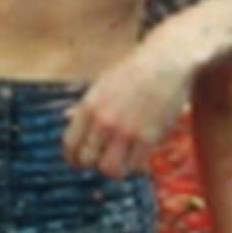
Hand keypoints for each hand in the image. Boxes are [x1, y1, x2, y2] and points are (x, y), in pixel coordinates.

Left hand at [60, 32, 215, 184]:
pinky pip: (136, 166)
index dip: (72, 158)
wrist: (165, 62)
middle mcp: (103, 121)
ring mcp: (125, 130)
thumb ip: (85, 104)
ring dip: (115, 169)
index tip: (78, 162)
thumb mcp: (102, 84)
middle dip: (93, 165)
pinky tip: (141, 157)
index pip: (70, 144)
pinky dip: (137, 166)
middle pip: (87, 160)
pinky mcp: (148, 137)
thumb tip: (66, 116)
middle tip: (103, 162)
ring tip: (122, 163)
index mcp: (88, 106)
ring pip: (110, 169)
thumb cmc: (133, 71)